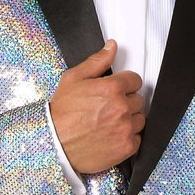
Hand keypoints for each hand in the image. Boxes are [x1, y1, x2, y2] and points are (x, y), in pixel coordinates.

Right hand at [49, 40, 145, 172]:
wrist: (54, 143)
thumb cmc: (62, 112)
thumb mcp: (73, 79)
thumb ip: (97, 61)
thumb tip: (112, 47)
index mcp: (112, 88)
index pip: (135, 80)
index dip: (124, 84)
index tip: (114, 91)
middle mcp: (122, 108)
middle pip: (138, 100)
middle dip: (125, 102)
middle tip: (107, 108)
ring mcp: (126, 128)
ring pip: (139, 119)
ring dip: (129, 119)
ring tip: (109, 122)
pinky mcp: (126, 147)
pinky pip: (137, 138)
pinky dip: (128, 137)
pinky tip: (111, 135)